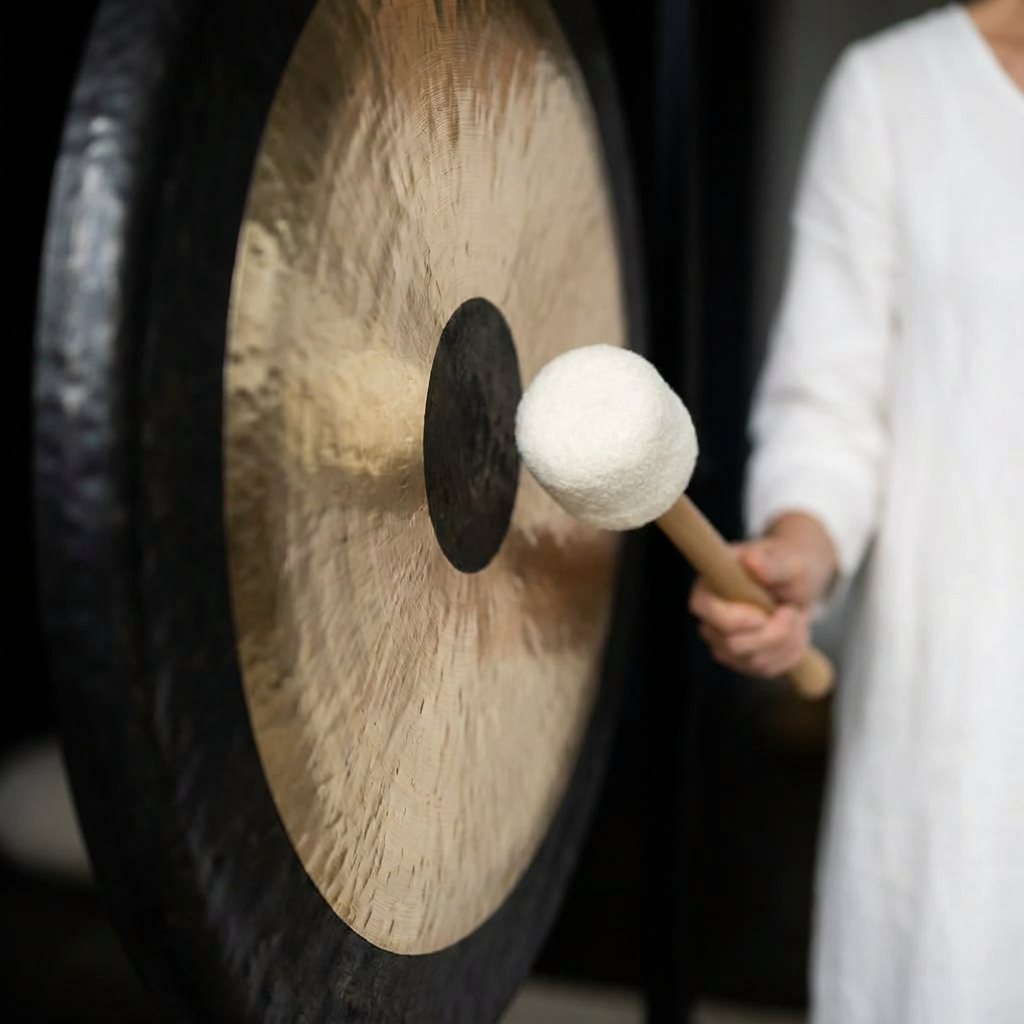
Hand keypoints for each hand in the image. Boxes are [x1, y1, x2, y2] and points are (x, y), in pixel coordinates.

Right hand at [688, 512, 837, 678]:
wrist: (798, 583)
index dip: (733, 619)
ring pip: (754, 661)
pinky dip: (789, 654)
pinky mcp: (741, 660)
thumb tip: (752, 561)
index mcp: (710, 586)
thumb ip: (773, 564)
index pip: (702, 609)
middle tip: (792, 611)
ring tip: (796, 617)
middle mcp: (710, 618)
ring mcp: (724, 643)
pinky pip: (766, 669)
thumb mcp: (789, 563)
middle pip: (732, 644)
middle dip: (774, 633)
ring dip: (786, 642)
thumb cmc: (788, 567)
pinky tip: (794, 633)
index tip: (763, 614)